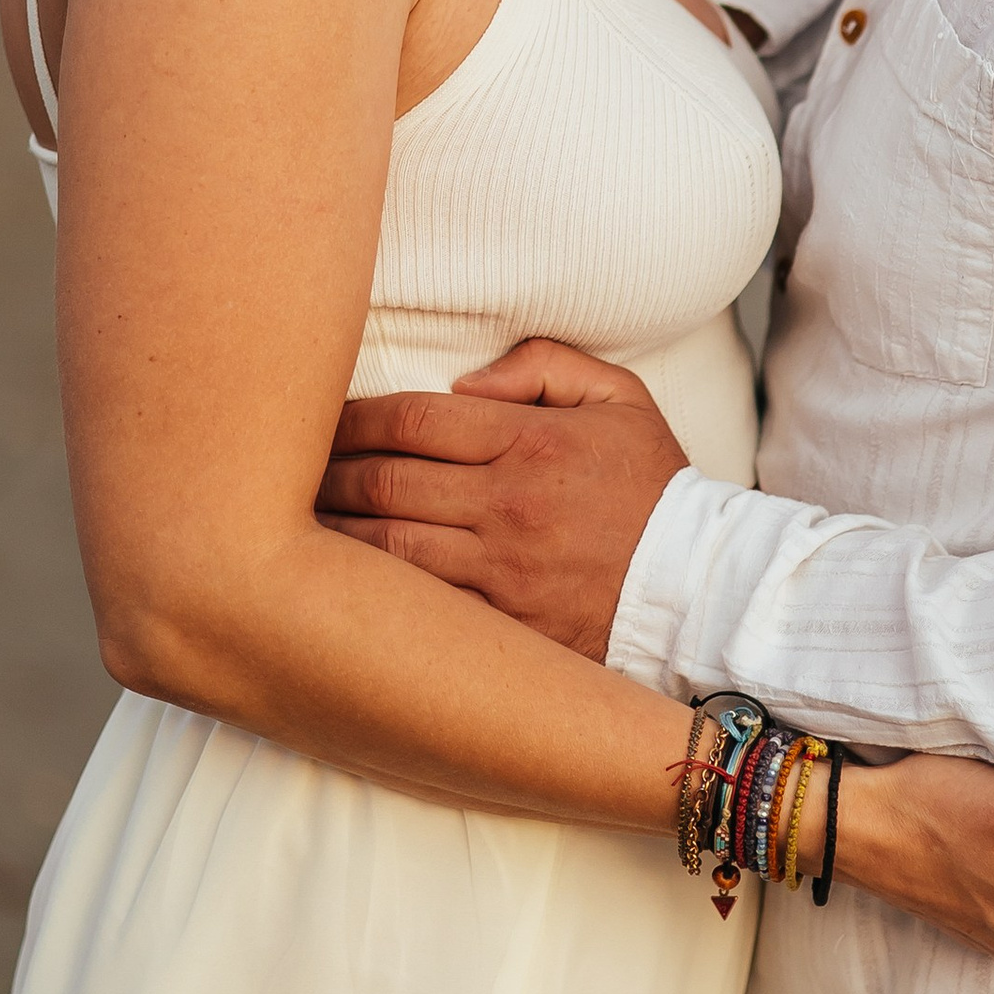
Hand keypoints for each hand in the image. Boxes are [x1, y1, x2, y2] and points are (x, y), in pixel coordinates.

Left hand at [318, 342, 683, 660]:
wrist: (702, 590)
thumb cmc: (654, 488)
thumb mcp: (621, 398)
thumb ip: (544, 364)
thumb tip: (466, 379)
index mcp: (531, 443)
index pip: (411, 419)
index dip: (351, 416)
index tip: (320, 418)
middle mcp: (509, 506)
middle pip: (384, 480)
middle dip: (325, 471)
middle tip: (290, 468)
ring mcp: (503, 573)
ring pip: (385, 548)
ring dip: (331, 532)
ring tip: (296, 521)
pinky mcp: (504, 628)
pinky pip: (418, 606)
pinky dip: (371, 592)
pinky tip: (338, 581)